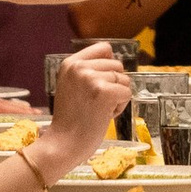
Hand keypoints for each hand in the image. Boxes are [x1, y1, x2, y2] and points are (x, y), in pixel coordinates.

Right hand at [37, 42, 135, 176]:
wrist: (63, 143)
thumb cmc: (70, 120)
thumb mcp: (71, 85)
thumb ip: (87, 72)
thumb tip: (115, 64)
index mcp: (70, 63)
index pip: (104, 48)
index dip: (110, 65)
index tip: (103, 82)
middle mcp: (80, 67)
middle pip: (117, 65)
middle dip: (114, 84)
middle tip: (97, 103)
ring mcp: (91, 79)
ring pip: (124, 80)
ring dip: (118, 97)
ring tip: (99, 110)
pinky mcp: (104, 93)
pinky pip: (127, 93)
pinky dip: (121, 107)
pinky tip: (104, 115)